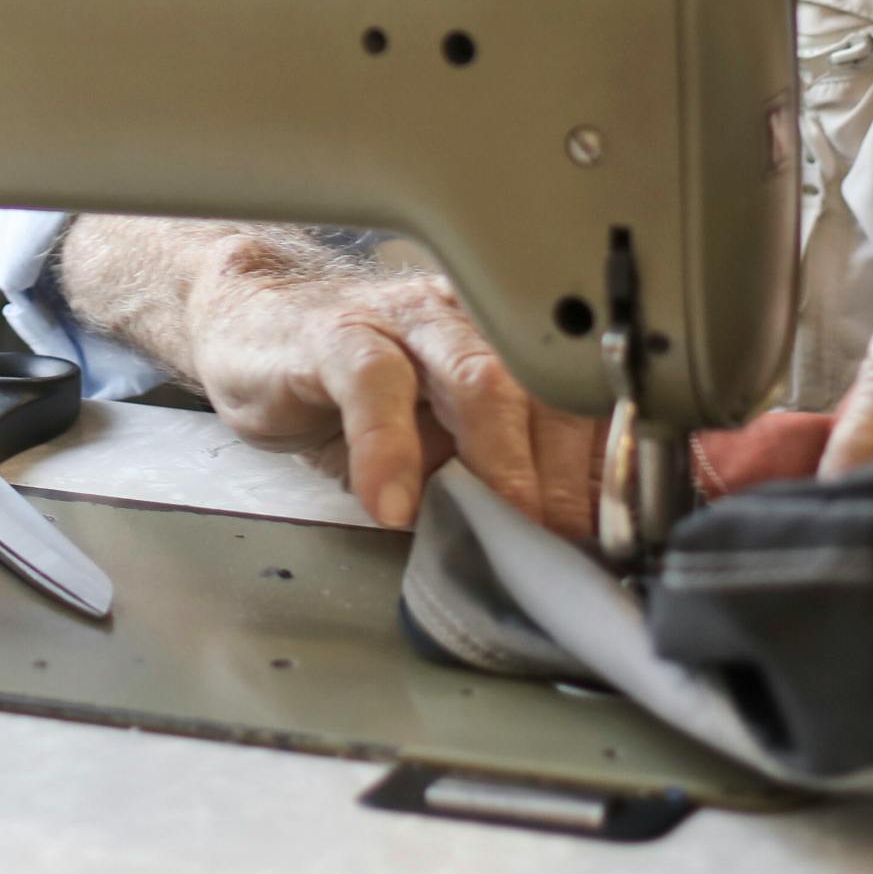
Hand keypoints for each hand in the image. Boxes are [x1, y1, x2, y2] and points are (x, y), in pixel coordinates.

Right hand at [142, 236, 605, 536]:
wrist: (254, 326)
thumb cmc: (351, 392)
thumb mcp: (431, 446)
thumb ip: (487, 482)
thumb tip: (557, 549)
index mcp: (505, 349)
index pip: (578, 405)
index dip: (605, 470)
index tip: (618, 535)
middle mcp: (468, 326)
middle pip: (544, 391)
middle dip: (564, 475)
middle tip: (567, 544)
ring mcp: (404, 324)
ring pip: (477, 375)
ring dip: (502, 457)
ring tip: (505, 520)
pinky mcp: (335, 337)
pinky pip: (372, 385)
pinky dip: (388, 447)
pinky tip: (389, 501)